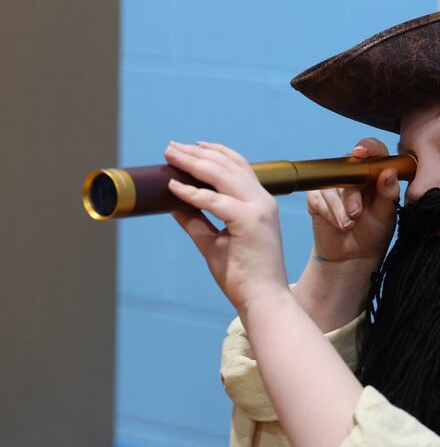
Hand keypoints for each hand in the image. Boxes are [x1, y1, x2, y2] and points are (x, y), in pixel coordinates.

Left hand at [165, 141, 288, 312]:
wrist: (263, 299)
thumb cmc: (243, 275)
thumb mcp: (214, 241)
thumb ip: (196, 220)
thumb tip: (173, 203)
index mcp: (260, 204)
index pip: (239, 167)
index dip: (215, 153)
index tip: (191, 147)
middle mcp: (263, 201)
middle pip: (228, 164)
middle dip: (197, 153)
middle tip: (172, 147)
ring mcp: (258, 209)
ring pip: (222, 174)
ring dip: (193, 162)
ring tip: (171, 155)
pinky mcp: (250, 221)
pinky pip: (215, 201)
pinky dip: (192, 193)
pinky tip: (173, 186)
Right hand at [293, 138, 400, 331]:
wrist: (352, 257)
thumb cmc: (374, 234)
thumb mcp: (386, 216)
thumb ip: (388, 194)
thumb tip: (389, 172)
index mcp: (376, 175)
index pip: (374, 151)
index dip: (368, 147)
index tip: (361, 152)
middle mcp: (355, 176)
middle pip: (349, 168)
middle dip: (352, 193)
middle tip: (356, 213)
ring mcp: (335, 185)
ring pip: (333, 185)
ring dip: (340, 208)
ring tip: (348, 225)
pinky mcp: (318, 197)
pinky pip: (320, 197)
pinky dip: (330, 213)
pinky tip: (338, 224)